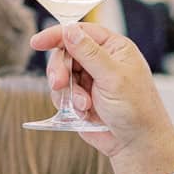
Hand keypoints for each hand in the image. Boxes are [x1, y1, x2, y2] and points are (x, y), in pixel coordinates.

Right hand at [30, 21, 173, 173]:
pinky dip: (67, 103)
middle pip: (65, 53)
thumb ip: (89, 52)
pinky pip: (61, 94)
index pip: (81, 31)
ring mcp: (90, 80)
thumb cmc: (136, 109)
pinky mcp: (80, 98)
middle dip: (60, 69)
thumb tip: (69, 29)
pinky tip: (83, 111)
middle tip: (58, 83)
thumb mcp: (112, 77)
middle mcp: (101, 61)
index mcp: (114, 48)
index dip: (58, 35)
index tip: (37, 42)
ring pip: (61, 75)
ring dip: (67, 91)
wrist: (135, 144)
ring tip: (82, 105)